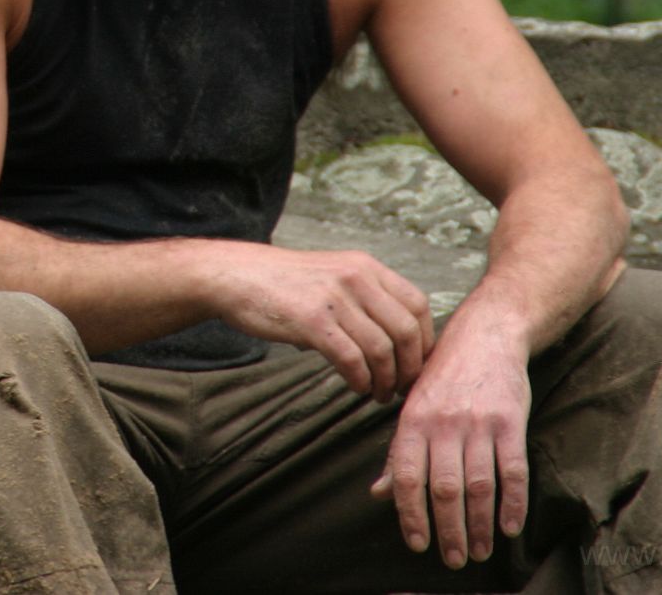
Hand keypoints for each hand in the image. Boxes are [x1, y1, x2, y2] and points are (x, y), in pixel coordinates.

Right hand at [213, 246, 434, 400]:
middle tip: (402, 388)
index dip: (425, 341)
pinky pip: (352, 359)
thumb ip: (365, 299)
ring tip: (378, 393)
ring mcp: (335, 298)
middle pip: (407, 330)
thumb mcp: (333, 275)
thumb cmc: (284, 284)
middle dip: (411, 367)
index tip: (417, 364)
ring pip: (382, 349)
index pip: (418, 305)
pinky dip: (361, 379)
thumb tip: (397, 344)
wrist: (236, 276)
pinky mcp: (313, 320)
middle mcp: (356, 277)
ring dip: (386, 380)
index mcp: (366, 266)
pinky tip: (357, 386)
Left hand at [372, 324, 531, 569]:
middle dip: (448, 530)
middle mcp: (443, 423)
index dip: (410, 515)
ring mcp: (478, 422)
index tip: (417, 544)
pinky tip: (509, 528)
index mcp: (412, 420)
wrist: (486, 334)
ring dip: (479, 525)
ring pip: (478, 486)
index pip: (407, 477)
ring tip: (479, 552)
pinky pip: (513, 470)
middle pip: (444, 489)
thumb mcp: (412, 406)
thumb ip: (399, 452)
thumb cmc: (444, 376)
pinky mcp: (510, 421)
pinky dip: (513, 503)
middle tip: (453, 559)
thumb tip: (380, 493)